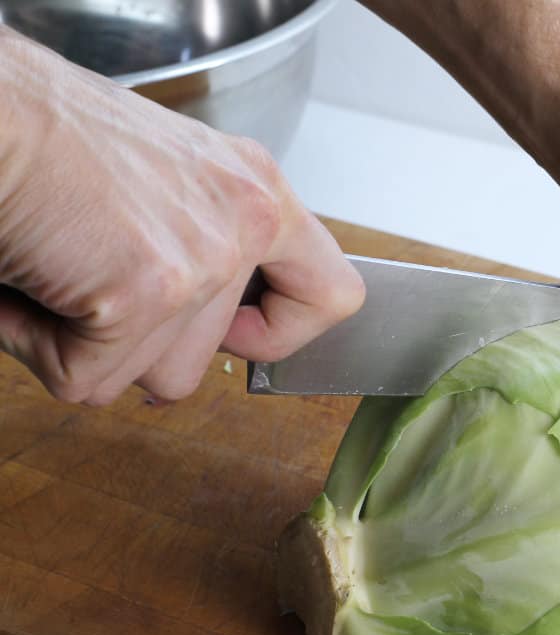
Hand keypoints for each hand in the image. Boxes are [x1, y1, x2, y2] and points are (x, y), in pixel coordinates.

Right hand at [0, 30, 363, 404]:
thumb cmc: (45, 133)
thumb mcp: (163, 182)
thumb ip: (201, 249)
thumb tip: (195, 343)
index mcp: (256, 190)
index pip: (332, 294)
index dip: (278, 333)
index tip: (232, 333)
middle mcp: (246, 220)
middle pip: (208, 358)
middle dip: (132, 339)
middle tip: (83, 273)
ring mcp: (203, 261)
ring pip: (153, 378)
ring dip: (85, 345)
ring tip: (52, 268)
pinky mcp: (146, 293)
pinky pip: (87, 379)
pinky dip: (37, 347)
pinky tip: (24, 284)